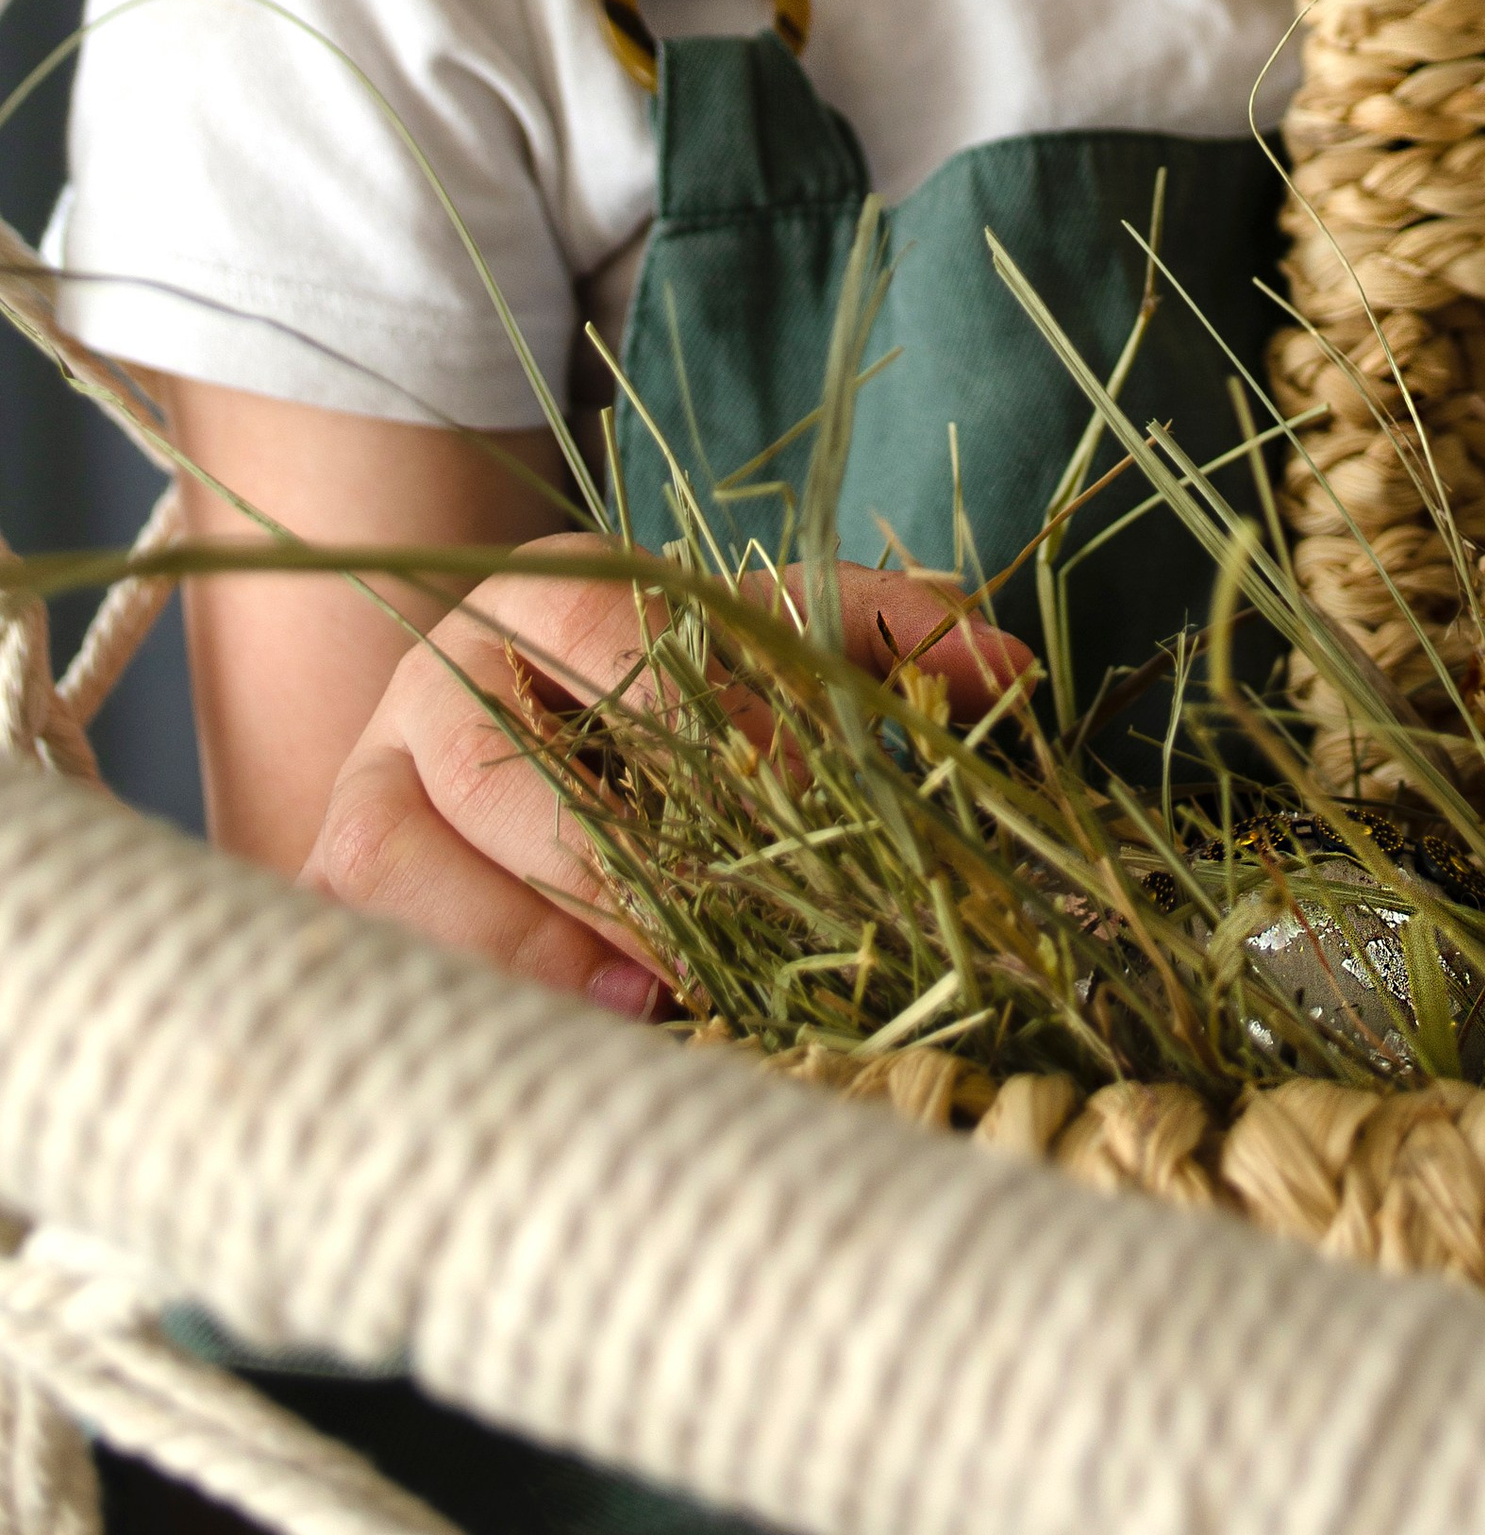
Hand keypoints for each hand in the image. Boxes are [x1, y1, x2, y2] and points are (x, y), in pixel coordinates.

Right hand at [301, 535, 1032, 1010]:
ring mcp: (370, 774)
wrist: (499, 737)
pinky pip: (365, 939)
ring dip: (521, 943)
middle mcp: (443, 669)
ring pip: (403, 859)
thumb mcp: (764, 649)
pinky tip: (557, 1037)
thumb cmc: (659, 696)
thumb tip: (1009, 665)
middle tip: (704, 947)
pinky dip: (463, 990)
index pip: (612, 628)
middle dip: (605, 866)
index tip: (784, 805)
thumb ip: (876, 643)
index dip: (695, 721)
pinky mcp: (334, 876)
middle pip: (498, 767)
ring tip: (632, 1007)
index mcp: (555, 588)